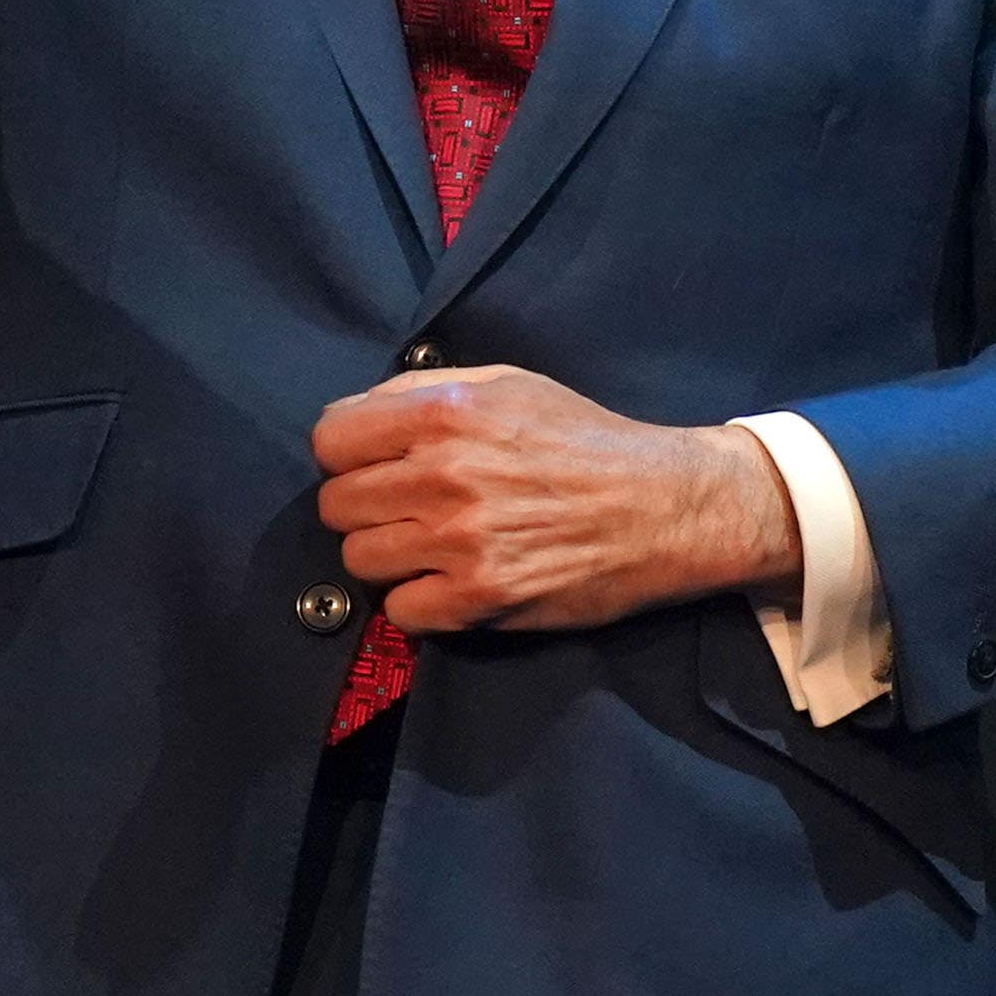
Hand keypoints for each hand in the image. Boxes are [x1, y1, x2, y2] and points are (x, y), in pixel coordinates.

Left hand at [314, 368, 803, 634]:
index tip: (370, 464)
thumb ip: (427, 390)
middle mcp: (444, 474)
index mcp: (446, 411)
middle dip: (365, 506)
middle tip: (406, 509)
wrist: (665, 507)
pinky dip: (419, 602)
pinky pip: (400, 611)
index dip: (346, 453)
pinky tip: (452, 582)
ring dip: (389, 556)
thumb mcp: (510, 384)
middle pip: (337, 504)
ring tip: (431, 546)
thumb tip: (361, 413)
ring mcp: (459, 542)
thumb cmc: (587, 440)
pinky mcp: (479, 599)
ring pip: (360, 559)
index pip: (331, 438)